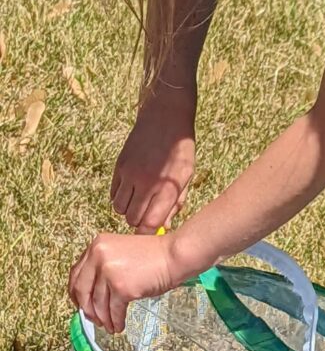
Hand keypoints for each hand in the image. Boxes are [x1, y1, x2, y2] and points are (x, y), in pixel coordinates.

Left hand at [69, 232, 189, 332]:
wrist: (173, 256)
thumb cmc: (154, 256)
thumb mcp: (121, 253)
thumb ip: (103, 266)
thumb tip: (92, 295)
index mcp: (96, 245)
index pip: (76, 274)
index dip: (77, 293)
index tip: (81, 304)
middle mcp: (98, 256)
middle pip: (82, 290)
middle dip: (87, 309)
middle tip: (93, 319)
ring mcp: (109, 272)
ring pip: (98, 303)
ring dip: (103, 319)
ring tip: (109, 326)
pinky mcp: (121, 287)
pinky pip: (113, 310)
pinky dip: (115, 321)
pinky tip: (119, 325)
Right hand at [112, 97, 195, 232]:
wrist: (165, 118)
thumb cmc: (181, 150)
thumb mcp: (186, 176)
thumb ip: (175, 203)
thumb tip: (163, 226)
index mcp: (167, 189)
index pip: (150, 224)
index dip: (149, 233)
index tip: (152, 233)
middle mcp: (146, 183)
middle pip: (132, 219)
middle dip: (139, 222)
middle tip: (147, 216)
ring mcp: (130, 174)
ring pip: (119, 208)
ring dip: (128, 210)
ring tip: (139, 202)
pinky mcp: (119, 166)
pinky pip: (113, 194)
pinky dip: (120, 197)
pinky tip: (132, 190)